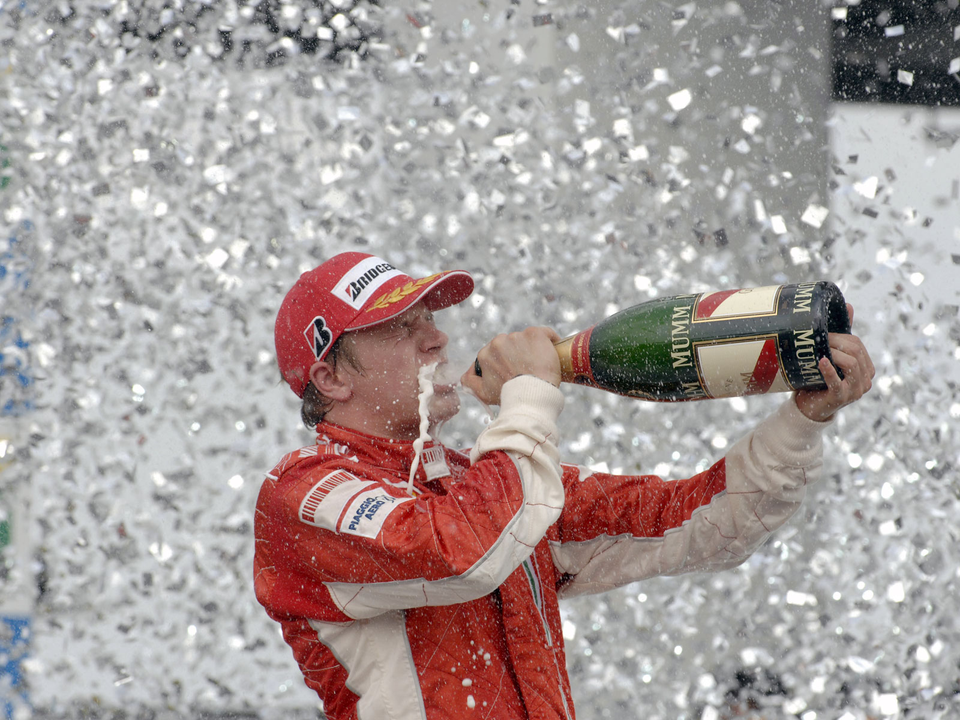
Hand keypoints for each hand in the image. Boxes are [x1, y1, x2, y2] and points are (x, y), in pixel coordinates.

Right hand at [460, 326, 561, 405]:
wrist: (531, 395)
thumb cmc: (508, 396)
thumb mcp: (483, 393)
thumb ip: (470, 382)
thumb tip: (464, 377)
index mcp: (485, 354)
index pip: (497, 354)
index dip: (506, 362)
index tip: (514, 371)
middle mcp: (498, 341)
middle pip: (511, 345)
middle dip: (518, 354)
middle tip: (528, 370)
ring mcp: (517, 336)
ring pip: (526, 340)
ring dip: (532, 349)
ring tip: (539, 365)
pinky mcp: (536, 334)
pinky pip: (545, 333)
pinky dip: (549, 340)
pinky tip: (552, 350)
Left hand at [794, 304, 874, 421]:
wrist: (808, 407)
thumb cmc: (819, 379)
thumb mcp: (833, 356)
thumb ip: (843, 335)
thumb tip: (849, 305)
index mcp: (866, 368)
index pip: (857, 345)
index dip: (840, 337)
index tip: (822, 334)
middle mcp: (866, 380)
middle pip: (856, 352)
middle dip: (836, 343)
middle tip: (818, 339)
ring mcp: (856, 390)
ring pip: (851, 363)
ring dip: (833, 354)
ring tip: (818, 350)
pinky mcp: (842, 398)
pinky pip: (838, 382)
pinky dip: (829, 370)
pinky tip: (821, 362)